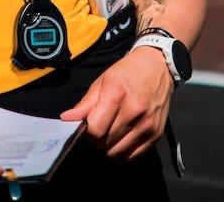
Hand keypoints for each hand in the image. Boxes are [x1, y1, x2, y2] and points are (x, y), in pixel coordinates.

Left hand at [59, 44, 172, 160]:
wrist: (157, 67)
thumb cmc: (126, 72)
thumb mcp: (102, 81)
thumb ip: (85, 104)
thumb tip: (65, 119)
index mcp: (117, 94)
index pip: (95, 130)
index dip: (87, 131)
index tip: (88, 125)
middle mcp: (134, 111)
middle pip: (105, 142)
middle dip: (97, 139)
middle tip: (99, 127)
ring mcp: (147, 124)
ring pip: (117, 152)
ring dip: (109, 147)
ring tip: (111, 132)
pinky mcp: (156, 134)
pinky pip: (132, 156)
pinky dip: (123, 151)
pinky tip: (122, 137)